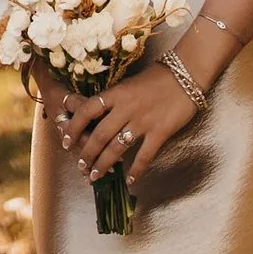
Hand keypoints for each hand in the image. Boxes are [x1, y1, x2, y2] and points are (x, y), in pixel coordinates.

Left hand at [68, 60, 202, 184]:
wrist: (185, 73)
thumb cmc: (157, 78)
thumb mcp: (129, 84)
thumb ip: (114, 101)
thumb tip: (97, 117)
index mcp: (116, 93)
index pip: (87, 111)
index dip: (74, 127)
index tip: (67, 141)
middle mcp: (125, 108)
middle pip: (99, 135)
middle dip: (87, 154)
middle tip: (81, 166)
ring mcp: (142, 121)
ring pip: (117, 148)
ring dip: (104, 165)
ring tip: (96, 176)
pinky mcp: (160, 131)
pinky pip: (144, 155)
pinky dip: (136, 170)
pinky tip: (130, 180)